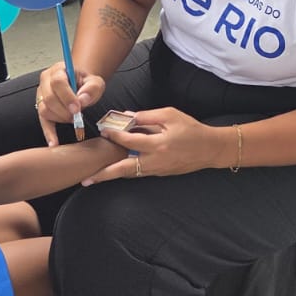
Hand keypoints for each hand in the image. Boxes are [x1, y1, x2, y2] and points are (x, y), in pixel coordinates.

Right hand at [35, 61, 104, 146]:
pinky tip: (54, 143)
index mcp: (59, 70)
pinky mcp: (42, 108)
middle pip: (49, 98)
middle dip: (64, 110)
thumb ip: (92, 88)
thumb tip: (83, 100)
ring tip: (73, 118)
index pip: (58, 82)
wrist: (80, 84)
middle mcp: (46, 81)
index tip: (77, 108)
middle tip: (77, 115)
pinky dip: (48, 133)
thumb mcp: (95, 82)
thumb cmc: (86, 82)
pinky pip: (42, 121)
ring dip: (60, 118)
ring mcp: (41, 94)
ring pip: (45, 109)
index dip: (67, 96)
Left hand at [83, 107, 220, 182]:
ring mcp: (157, 170)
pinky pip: (139, 172)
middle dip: (104, 175)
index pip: (129, 141)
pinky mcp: (160, 174)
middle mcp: (155, 161)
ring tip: (93, 178)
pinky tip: (115, 170)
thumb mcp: (170, 115)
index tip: (103, 132)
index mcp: (158, 144)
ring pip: (130, 174)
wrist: (209, 149)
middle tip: (85, 180)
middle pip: (124, 170)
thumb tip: (126, 116)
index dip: (114, 137)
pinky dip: (126, 171)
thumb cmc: (191, 129)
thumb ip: (147, 116)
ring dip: (112, 176)